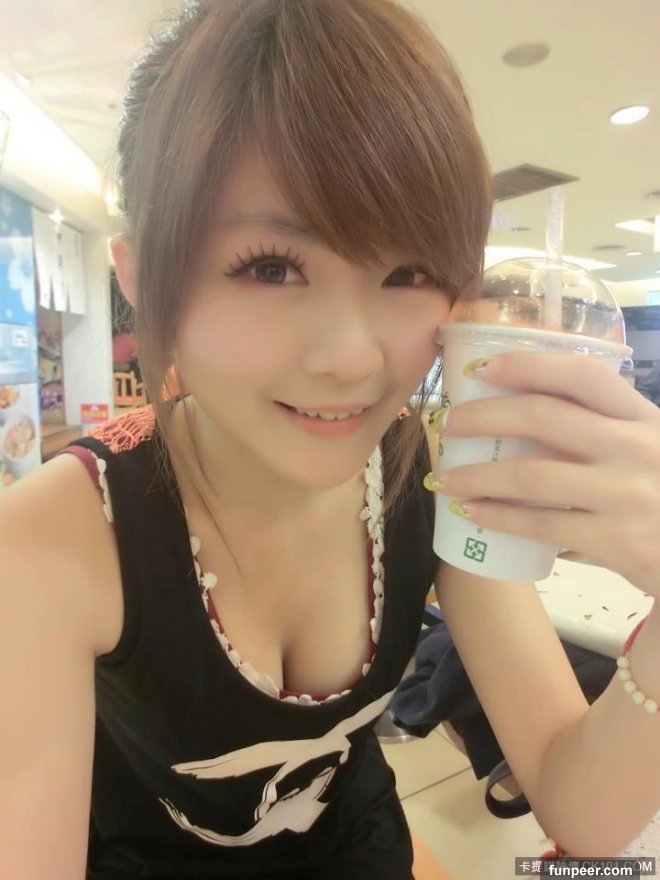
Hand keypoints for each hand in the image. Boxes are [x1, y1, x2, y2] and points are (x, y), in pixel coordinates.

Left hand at [435, 352, 659, 598]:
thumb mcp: (649, 447)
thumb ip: (604, 428)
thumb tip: (523, 411)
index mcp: (644, 417)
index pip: (581, 375)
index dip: (526, 365)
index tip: (480, 367)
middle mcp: (635, 448)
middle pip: (542, 417)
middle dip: (483, 417)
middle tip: (449, 424)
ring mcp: (625, 495)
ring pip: (530, 476)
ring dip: (477, 474)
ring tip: (445, 478)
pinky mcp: (615, 540)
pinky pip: (540, 524)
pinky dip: (498, 516)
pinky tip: (472, 512)